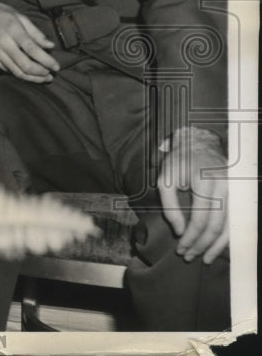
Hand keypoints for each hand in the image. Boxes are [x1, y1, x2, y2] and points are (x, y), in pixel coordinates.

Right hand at [0, 0, 59, 82]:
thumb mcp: (19, 16)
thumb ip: (35, 32)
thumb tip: (50, 46)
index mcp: (13, 30)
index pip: (33, 50)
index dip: (46, 61)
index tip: (56, 66)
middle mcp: (3, 43)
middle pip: (25, 65)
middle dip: (41, 73)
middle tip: (51, 75)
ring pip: (16, 72)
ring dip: (32, 78)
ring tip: (43, 78)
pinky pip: (7, 70)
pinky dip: (20, 74)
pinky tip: (29, 74)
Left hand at [158, 127, 228, 264]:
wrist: (199, 143)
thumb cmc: (179, 162)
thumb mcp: (165, 179)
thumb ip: (170, 206)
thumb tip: (180, 231)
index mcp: (203, 182)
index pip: (200, 219)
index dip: (191, 237)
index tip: (180, 248)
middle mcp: (223, 187)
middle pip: (215, 226)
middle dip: (202, 245)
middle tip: (188, 256)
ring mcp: (233, 191)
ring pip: (229, 226)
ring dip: (216, 246)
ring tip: (204, 259)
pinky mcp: (237, 194)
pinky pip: (234, 220)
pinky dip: (226, 236)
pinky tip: (217, 247)